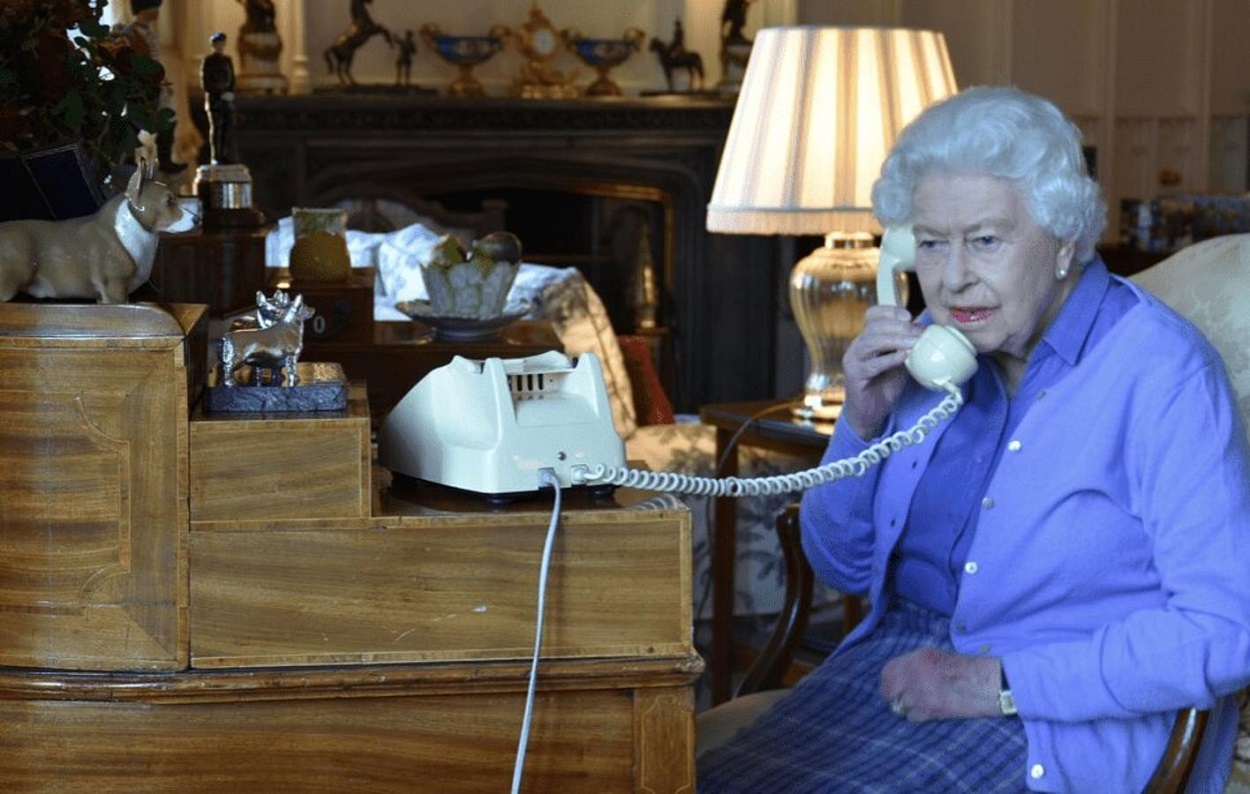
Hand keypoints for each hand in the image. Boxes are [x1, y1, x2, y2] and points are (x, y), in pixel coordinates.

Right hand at [840, 305, 920, 438]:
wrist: (870, 413)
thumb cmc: (885, 386)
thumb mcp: (901, 361)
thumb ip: (907, 346)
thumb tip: (925, 330)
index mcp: (867, 338)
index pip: (873, 315)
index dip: (889, 311)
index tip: (908, 316)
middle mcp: (857, 346)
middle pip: (874, 327)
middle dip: (898, 327)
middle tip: (918, 332)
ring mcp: (854, 360)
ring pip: (872, 342)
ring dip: (896, 340)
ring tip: (914, 343)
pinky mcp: (855, 375)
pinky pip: (873, 364)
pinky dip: (890, 359)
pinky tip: (904, 357)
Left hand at [880, 647, 1002, 721]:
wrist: (988, 683)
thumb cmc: (968, 669)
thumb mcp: (937, 656)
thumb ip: (916, 664)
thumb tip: (900, 677)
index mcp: (917, 657)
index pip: (887, 671)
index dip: (887, 683)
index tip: (892, 689)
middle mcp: (914, 672)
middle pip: (889, 691)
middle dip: (894, 697)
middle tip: (902, 701)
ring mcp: (920, 692)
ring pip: (900, 706)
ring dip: (908, 708)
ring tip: (923, 705)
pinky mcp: (929, 709)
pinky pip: (912, 717)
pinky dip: (919, 717)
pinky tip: (931, 712)